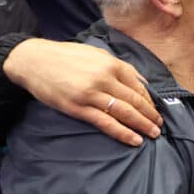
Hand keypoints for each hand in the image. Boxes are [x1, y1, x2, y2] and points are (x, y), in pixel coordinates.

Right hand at [2, 38, 161, 146]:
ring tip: (154, 134)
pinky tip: (134, 139)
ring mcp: (91, 94)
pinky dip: (122, 132)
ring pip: (124, 113)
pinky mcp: (78, 108)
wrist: (33, 60)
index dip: (150, 101)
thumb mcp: (97, 53)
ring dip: (142, 125)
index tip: (157, 110)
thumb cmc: (66, 56)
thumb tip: (141, 82)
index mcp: (112, 64)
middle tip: (160, 126)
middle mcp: (104, 79)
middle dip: (150, 115)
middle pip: (135, 101)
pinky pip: (105, 123)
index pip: (139, 86)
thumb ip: (119, 66)